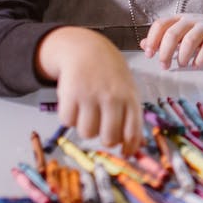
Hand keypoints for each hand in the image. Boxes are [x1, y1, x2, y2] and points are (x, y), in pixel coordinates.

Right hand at [35, 26, 142, 153]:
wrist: (87, 49)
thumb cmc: (110, 74)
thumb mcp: (127, 89)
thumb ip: (131, 116)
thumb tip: (135, 146)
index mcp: (129, 97)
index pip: (132, 131)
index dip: (129, 147)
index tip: (125, 153)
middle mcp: (112, 97)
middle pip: (109, 138)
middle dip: (105, 139)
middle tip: (102, 128)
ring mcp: (91, 95)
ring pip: (87, 133)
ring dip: (86, 127)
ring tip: (88, 112)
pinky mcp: (71, 93)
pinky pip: (68, 121)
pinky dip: (69, 117)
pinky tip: (75, 105)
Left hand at [142, 14, 202, 69]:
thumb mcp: (183, 35)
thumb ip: (164, 39)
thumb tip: (142, 44)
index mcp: (180, 19)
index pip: (161, 24)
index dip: (152, 39)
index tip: (149, 54)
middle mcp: (191, 20)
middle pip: (173, 33)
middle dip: (165, 52)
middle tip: (164, 66)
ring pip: (189, 39)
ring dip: (182, 55)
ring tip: (182, 65)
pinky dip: (200, 58)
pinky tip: (196, 65)